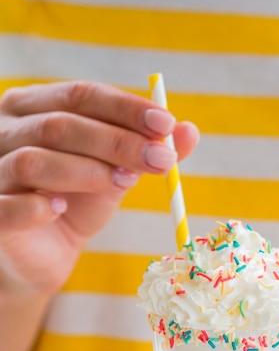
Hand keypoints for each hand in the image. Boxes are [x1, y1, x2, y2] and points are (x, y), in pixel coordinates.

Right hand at [0, 81, 198, 294]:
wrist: (43, 254)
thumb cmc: (76, 203)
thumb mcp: (115, 173)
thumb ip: (146, 151)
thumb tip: (189, 131)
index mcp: (35, 108)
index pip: (81, 96)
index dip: (125, 108)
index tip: (166, 124)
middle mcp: (6, 131)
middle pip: (61, 124)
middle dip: (118, 141)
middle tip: (161, 159)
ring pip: (35, 160)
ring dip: (87, 170)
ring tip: (123, 183)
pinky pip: (7, 206)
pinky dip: (37, 206)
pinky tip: (62, 209)